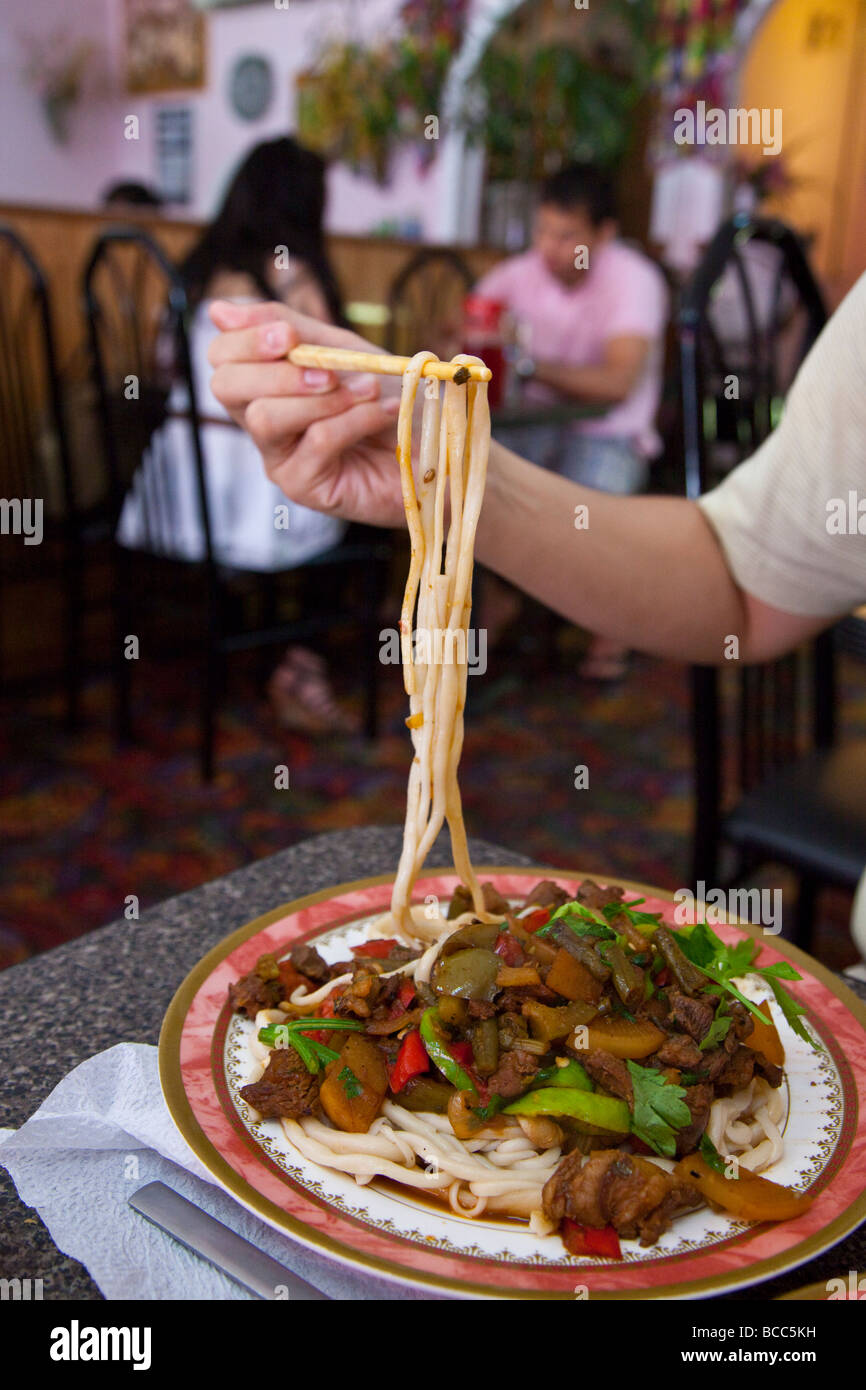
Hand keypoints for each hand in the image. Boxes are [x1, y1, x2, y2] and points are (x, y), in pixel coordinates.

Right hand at [208, 300, 405, 526]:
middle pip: (226, 387)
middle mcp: (262, 423)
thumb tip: (219, 309)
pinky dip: (355, 419)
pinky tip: (385, 413)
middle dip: (277, 368)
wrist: (432, 447)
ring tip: (367, 390)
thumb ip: (289, 328)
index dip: (247, 339)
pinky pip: (315, 442)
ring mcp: (279, 458)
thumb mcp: (340, 351)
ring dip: (321, 397)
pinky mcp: (305, 487)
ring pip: (265, 417)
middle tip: (327, 369)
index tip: (289, 334)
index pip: (221, 357)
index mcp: (264, 385)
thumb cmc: (385, 399)